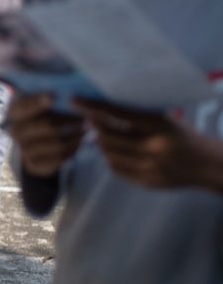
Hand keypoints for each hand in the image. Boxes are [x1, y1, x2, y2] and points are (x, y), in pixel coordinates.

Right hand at [7, 93, 85, 177]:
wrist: (31, 146)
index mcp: (14, 113)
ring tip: (87, 130)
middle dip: (68, 121)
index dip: (36, 102)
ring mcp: (24, 149)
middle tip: (85, 118)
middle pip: (45, 125)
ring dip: (75, 136)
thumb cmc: (39, 118)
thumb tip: (66, 94)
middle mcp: (15, 131)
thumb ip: (46, 99)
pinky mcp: (35, 163)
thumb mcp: (37, 106)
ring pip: (55, 143)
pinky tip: (80, 141)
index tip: (52, 97)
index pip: (24, 106)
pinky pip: (59, 157)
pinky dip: (73, 149)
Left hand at [76, 99, 222, 190]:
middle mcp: (153, 146)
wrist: (208, 166)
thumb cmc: (183, 137)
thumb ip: (136, 118)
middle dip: (93, 128)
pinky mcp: (147, 182)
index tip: (75, 101)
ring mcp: (150, 167)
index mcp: (158, 125)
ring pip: (109, 155)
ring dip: (100, 145)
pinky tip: (114, 153)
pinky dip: (111, 160)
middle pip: (108, 137)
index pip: (117, 114)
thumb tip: (101, 114)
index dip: (93, 108)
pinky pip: (117, 170)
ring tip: (101, 137)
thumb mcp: (164, 120)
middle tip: (87, 121)